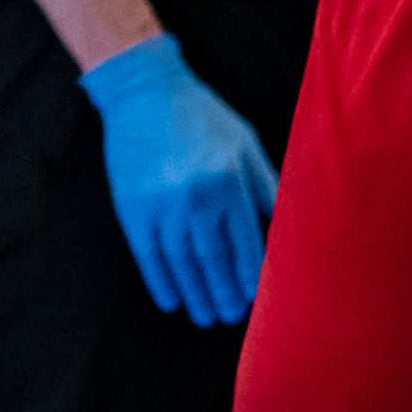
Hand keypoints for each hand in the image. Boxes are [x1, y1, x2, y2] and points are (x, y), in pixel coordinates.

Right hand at [77, 32, 276, 325]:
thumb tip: (279, 226)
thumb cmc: (204, 118)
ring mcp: (161, 205)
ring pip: (181, 262)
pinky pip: (148, 255)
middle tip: (230, 317)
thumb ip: (263, 184)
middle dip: (224, 291)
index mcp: (228, 178)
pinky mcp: (132, 209)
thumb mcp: (244, 142)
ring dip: (195, 293)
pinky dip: (160, 280)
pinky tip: (171, 300)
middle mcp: (195, 196)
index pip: (244, 238)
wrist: (145, 94)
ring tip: (205, 316)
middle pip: (213, 257)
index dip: (250, 272)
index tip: (256, 297)